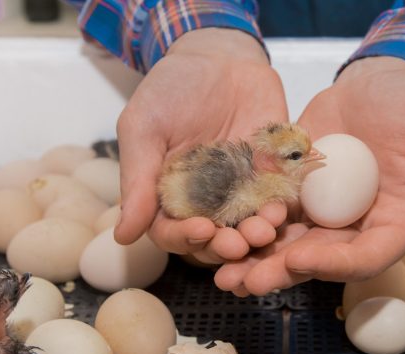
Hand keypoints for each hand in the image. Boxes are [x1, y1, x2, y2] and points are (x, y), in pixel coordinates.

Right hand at [114, 28, 288, 262]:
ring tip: (264, 230)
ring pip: (248, 225)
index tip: (200, 230)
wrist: (219, 57)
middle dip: (226, 245)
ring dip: (256, 234)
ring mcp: (241, 189)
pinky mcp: (272, 174)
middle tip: (238, 244)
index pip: (172, 232)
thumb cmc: (173, 89)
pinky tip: (282, 209)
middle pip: (214, 238)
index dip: (184, 238)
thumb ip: (137, 180)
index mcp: (170, 195)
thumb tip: (122, 236)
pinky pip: (278, 198)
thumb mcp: (143, 127)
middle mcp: (206, 200)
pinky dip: (281, 208)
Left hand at [215, 56, 404, 295]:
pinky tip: (217, 236)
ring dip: (257, 262)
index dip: (337, 263)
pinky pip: (274, 218)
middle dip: (284, 273)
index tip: (302, 258)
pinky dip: (249, 229)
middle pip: (323, 261)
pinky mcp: (301, 196)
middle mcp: (361, 226)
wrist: (376, 84)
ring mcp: (328, 214)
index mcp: (398, 222)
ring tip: (222, 272)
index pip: (370, 255)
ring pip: (292, 246)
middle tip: (245, 281)